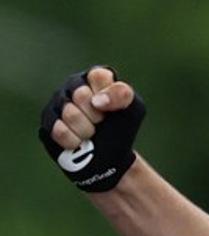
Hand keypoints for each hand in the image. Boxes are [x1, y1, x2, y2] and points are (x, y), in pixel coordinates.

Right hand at [38, 66, 145, 191]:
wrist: (110, 159)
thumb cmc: (121, 130)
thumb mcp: (133, 109)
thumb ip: (122, 95)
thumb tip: (97, 101)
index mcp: (94, 79)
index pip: (98, 77)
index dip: (108, 97)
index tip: (112, 109)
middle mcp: (73, 87)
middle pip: (81, 95)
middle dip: (96, 116)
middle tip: (101, 123)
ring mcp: (57, 104)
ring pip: (69, 113)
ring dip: (86, 130)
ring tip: (90, 134)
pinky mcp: (47, 123)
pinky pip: (58, 130)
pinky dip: (74, 141)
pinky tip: (78, 142)